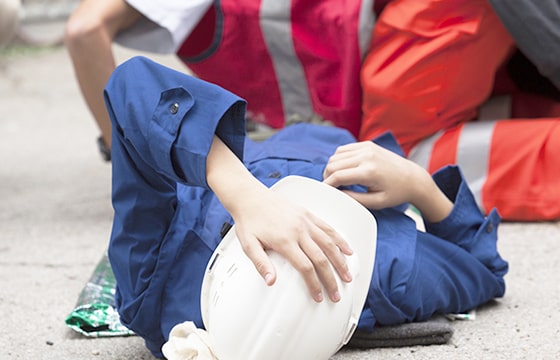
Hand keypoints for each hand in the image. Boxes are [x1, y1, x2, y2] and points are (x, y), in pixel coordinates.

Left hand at [206, 136, 352, 302]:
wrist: (250, 197)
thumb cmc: (249, 220)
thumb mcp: (248, 245)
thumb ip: (260, 264)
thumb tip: (271, 281)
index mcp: (284, 241)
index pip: (305, 267)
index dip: (314, 284)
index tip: (319, 296)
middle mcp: (298, 230)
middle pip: (321, 258)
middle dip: (331, 279)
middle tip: (336, 294)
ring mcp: (305, 221)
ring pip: (329, 243)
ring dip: (341, 261)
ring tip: (347, 275)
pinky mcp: (308, 214)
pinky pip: (328, 228)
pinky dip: (340, 240)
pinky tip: (347, 249)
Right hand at [323, 141, 451, 221]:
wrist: (413, 178)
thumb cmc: (396, 193)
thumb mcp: (376, 202)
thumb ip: (354, 199)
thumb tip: (336, 194)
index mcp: (369, 172)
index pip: (337, 176)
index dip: (327, 185)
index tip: (325, 192)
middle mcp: (366, 156)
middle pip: (333, 164)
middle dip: (328, 177)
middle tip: (332, 187)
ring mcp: (367, 147)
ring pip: (336, 156)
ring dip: (332, 168)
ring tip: (338, 179)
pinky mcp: (367, 144)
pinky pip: (344, 149)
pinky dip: (339, 159)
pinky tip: (345, 169)